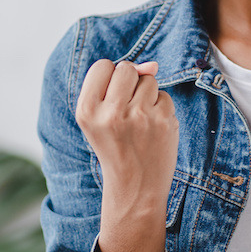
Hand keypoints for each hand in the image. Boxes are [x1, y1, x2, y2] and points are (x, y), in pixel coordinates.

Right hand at [76, 60, 178, 214]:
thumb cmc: (115, 146)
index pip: (102, 66)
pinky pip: (164, 95)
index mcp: (86, 111)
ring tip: (139, 121)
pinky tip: (153, 128)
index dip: (110, 78)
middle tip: (126, 110)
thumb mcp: (100, 117)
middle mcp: (110, 113)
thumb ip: (117, 84)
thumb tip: (152, 65)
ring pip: (148, 80)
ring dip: (147, 95)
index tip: (110, 99)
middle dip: (130, 82)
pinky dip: (160, 108)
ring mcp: (139, 117)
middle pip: (126, 68)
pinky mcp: (163, 122)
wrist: (135, 186)